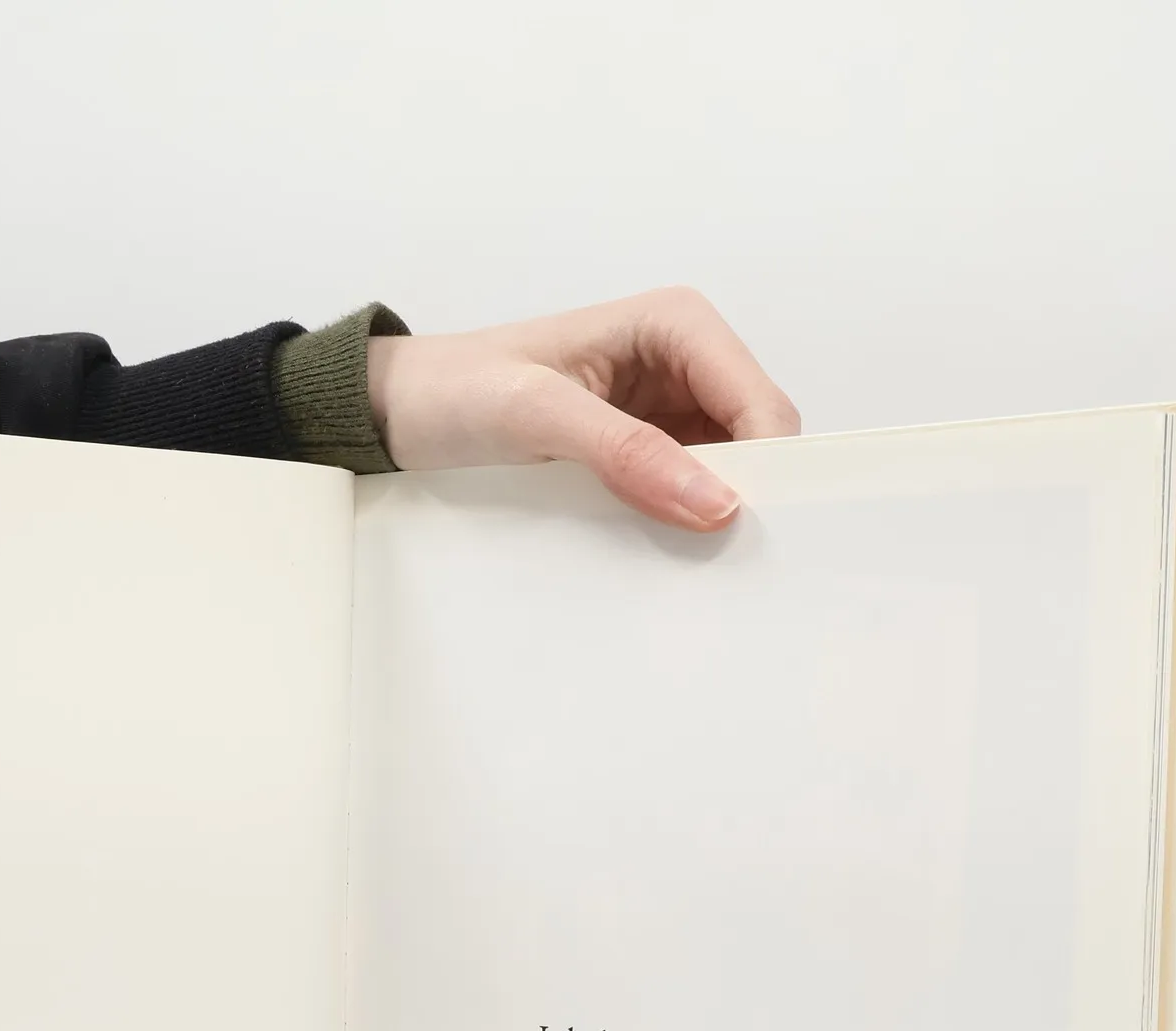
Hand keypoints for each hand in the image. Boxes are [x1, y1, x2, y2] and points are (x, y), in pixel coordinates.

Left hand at [367, 286, 799, 530]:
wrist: (402, 410)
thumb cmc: (458, 388)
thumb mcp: (537, 414)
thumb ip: (627, 452)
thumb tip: (716, 500)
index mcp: (676, 325)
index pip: (762, 403)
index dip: (772, 467)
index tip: (751, 530)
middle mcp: (683, 363)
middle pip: (758, 441)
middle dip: (750, 494)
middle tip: (722, 557)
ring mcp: (665, 413)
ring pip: (729, 474)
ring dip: (715, 515)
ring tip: (688, 559)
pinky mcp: (642, 454)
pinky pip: (685, 495)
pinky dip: (683, 524)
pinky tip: (663, 551)